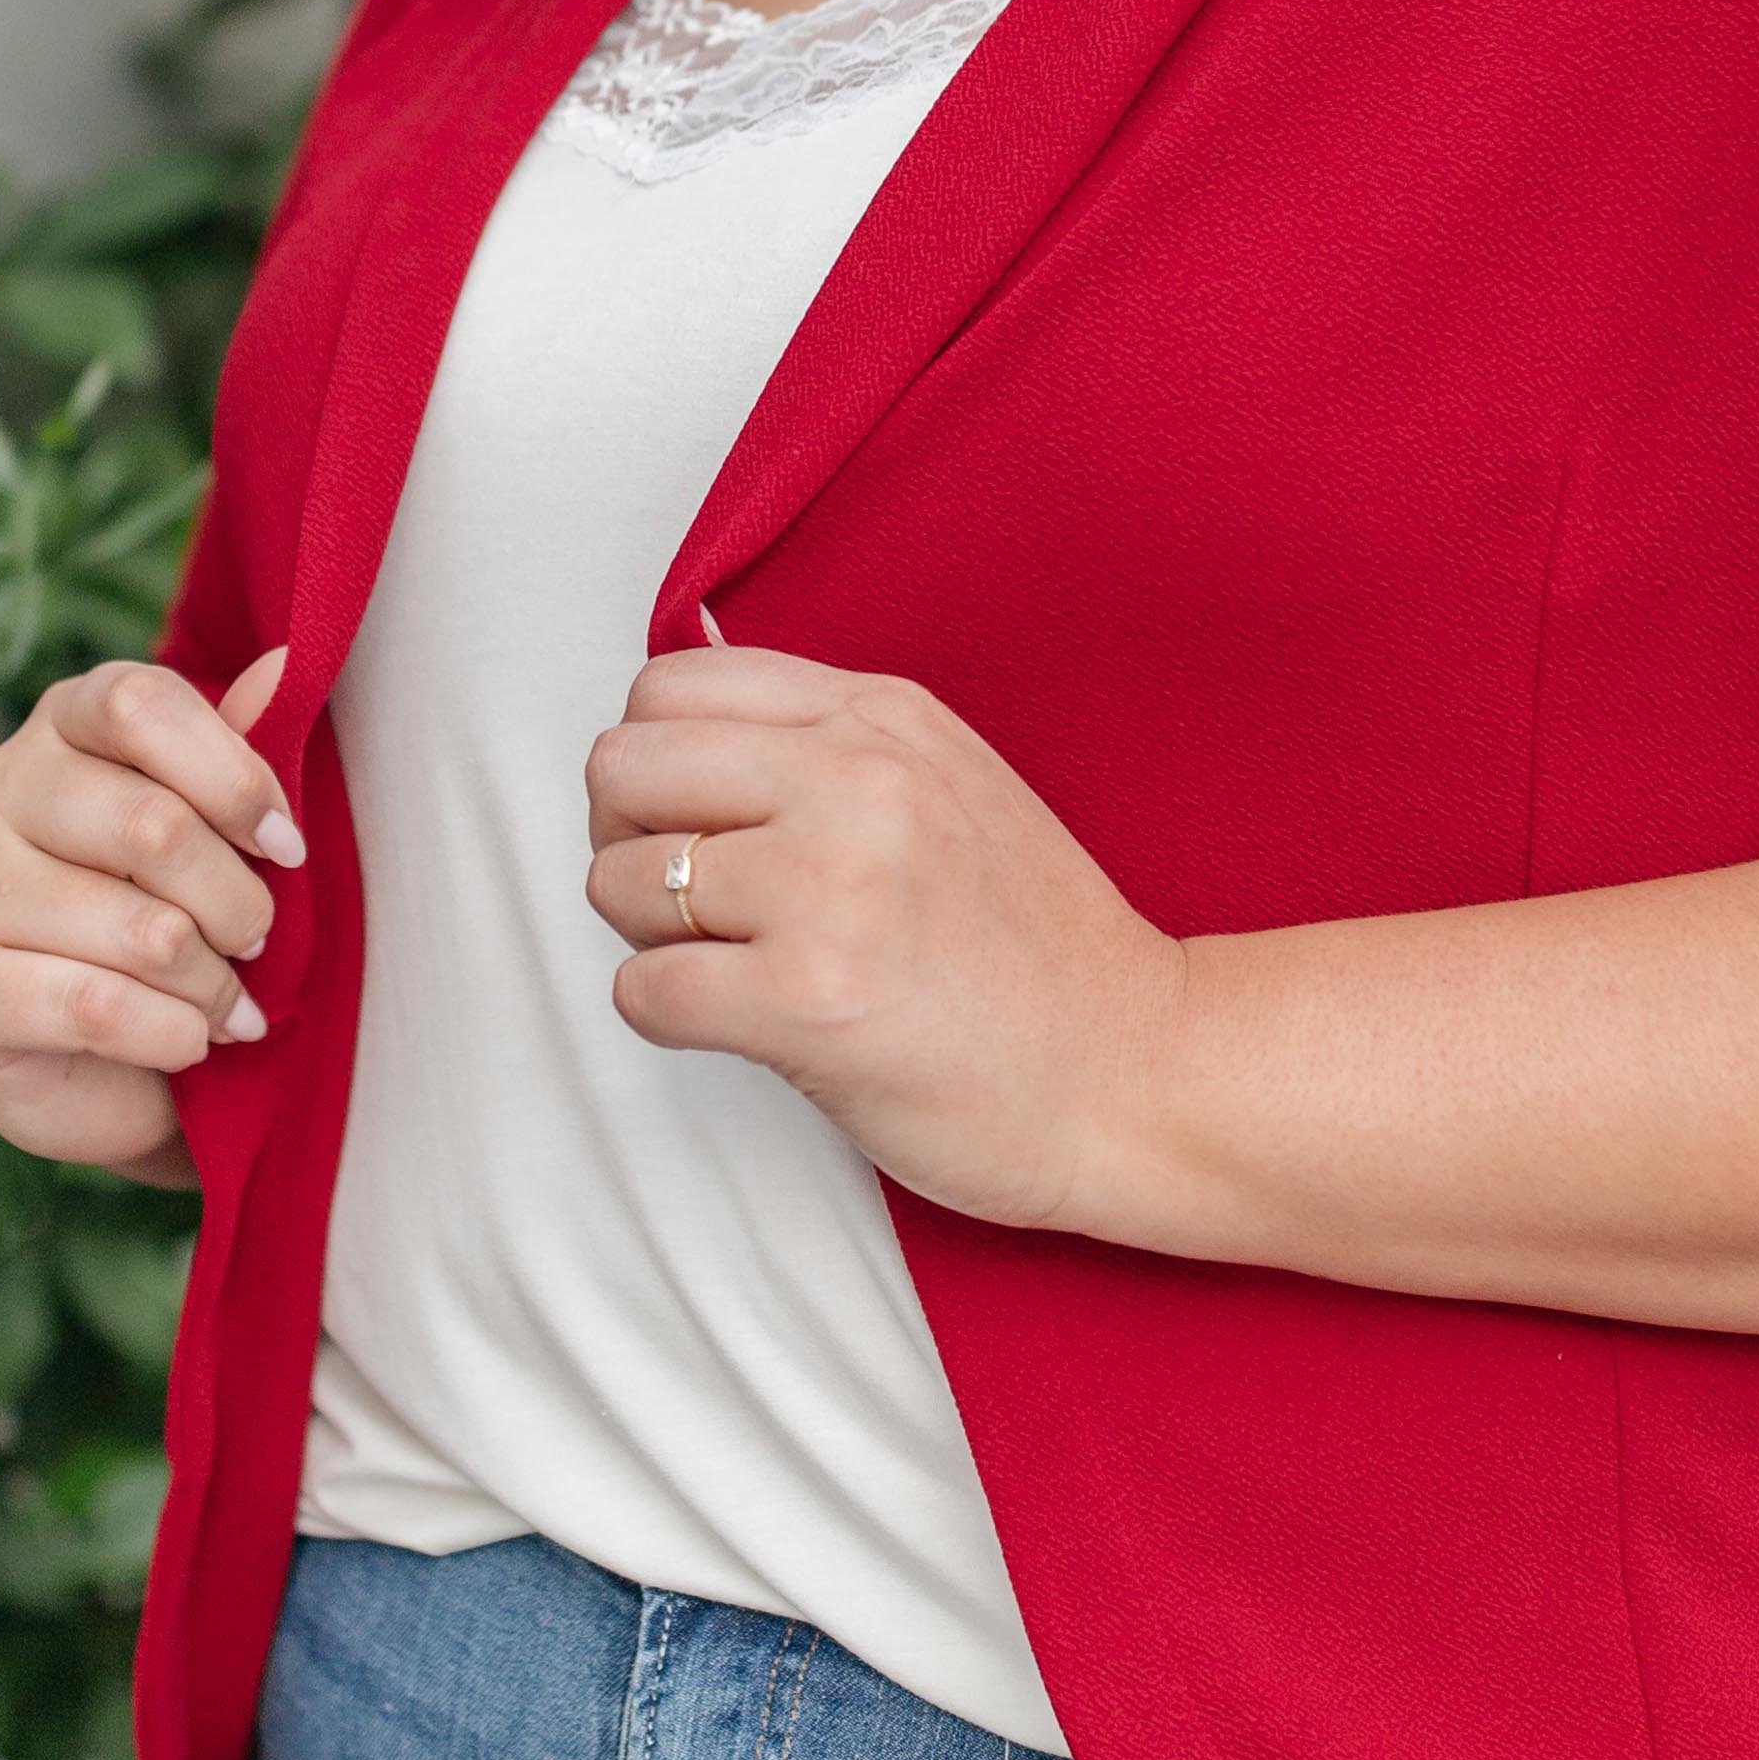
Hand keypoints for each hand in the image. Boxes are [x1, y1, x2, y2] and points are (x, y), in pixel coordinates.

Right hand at [0, 645, 299, 1178]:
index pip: (139, 703)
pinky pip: (97, 1007)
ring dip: (213, 984)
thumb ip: (237, 757)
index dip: (232, 775)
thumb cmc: (165, 928)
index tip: (286, 846)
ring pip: (141, 930)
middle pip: (154, 824)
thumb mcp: (215, 839)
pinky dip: (173, 1034)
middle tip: (257, 942)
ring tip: (229, 1007)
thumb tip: (285, 667)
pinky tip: (188, 1043)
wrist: (98, 1071)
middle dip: (238, 903)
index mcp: (61, 726)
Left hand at [585, 648, 1183, 1235]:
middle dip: (625, 841)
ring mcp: (832, 888)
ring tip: (731, 967)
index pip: (669, 688)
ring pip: (618, 879)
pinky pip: (644, 990)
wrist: (1141, 1071)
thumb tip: (678, 740)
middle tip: (688, 900)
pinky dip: (665, 1015)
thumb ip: (831, 744)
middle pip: (621, 767)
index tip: (697, 824)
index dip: (656, 766)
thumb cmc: (1039, 951)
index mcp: (882, 715)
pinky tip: (740, 1025)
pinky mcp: (810, 1001)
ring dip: (647, 936)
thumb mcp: (948, 786)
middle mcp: (855, 780)